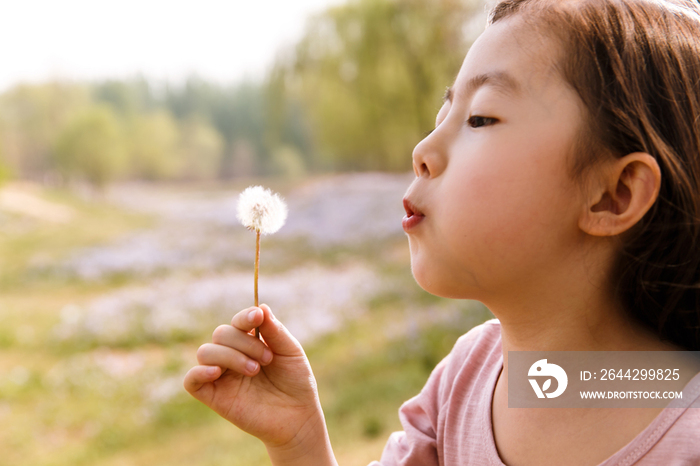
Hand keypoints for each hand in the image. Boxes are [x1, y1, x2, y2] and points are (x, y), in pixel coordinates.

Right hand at [183, 304, 333, 463]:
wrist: (298, 417)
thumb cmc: (296, 382)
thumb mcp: (290, 352)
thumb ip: (275, 331)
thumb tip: (260, 306)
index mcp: (249, 342)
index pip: (237, 322)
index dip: (244, 317)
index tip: (257, 317)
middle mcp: (232, 355)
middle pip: (221, 334)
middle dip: (244, 342)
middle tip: (266, 360)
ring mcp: (221, 376)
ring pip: (206, 352)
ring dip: (230, 356)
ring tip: (254, 370)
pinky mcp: (213, 396)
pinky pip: (191, 380)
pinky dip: (199, 372)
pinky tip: (217, 372)